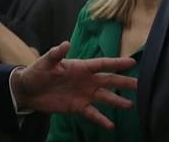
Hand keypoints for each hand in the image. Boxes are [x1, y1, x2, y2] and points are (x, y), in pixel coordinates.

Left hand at [11, 41, 136, 128]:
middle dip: (124, 82)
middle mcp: (86, 80)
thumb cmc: (36, 72)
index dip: (117, 63)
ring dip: (117, 101)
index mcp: (81, 67)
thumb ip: (55, 54)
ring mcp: (83, 94)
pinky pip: (93, 114)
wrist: (28, 91)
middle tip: (140, 85)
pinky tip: (111, 125)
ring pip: (105, 97)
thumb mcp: (45, 62)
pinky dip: (101, 119)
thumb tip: (65, 43)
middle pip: (109, 80)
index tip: (132, 62)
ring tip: (131, 105)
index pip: (102, 64)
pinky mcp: (77, 107)